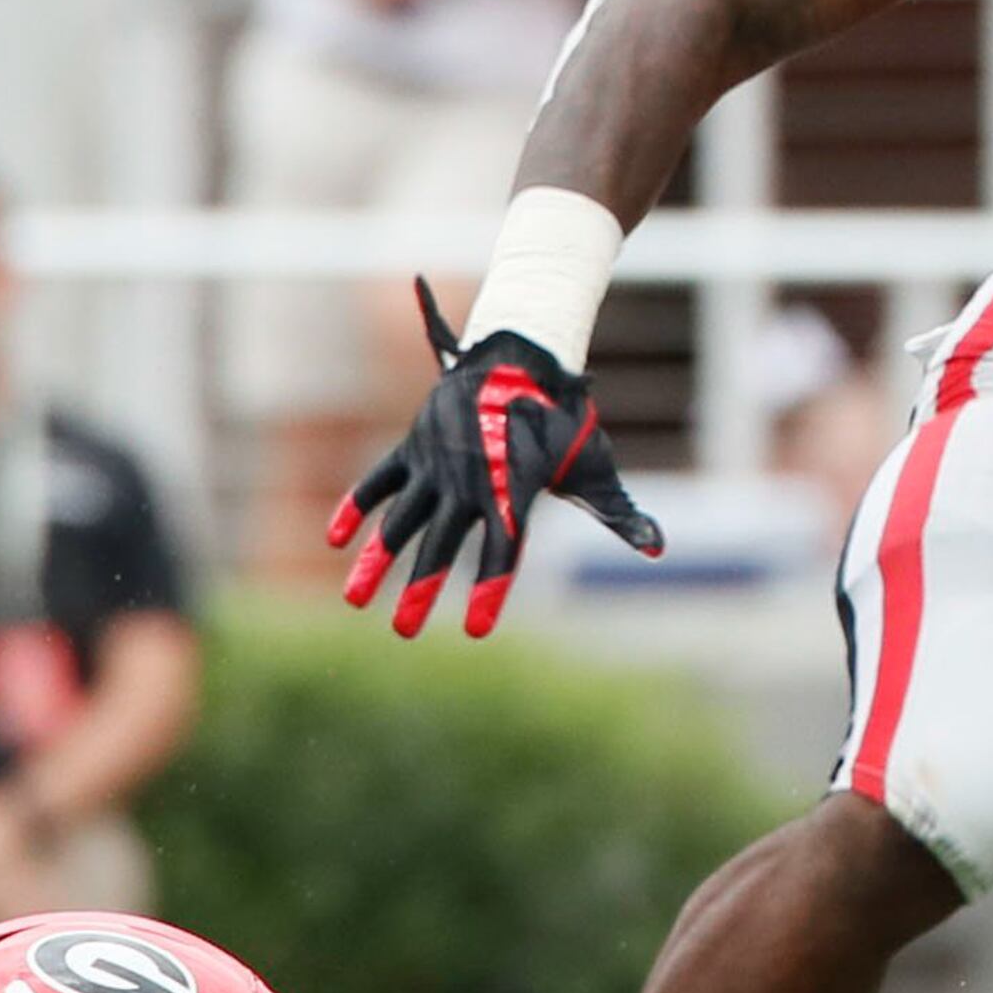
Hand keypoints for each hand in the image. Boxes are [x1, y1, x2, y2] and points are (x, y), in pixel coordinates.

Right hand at [334, 279, 660, 637]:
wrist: (518, 359)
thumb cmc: (561, 423)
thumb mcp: (592, 469)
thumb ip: (617, 514)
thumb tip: (658, 549)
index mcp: (513, 490)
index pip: (502, 551)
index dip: (490, 589)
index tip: (477, 630)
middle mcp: (470, 481)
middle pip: (442, 544)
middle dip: (420, 590)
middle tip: (403, 633)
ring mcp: (436, 464)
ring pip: (400, 518)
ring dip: (375, 561)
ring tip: (353, 601)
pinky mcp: (414, 447)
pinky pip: (379, 481)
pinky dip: (354, 507)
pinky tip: (334, 539)